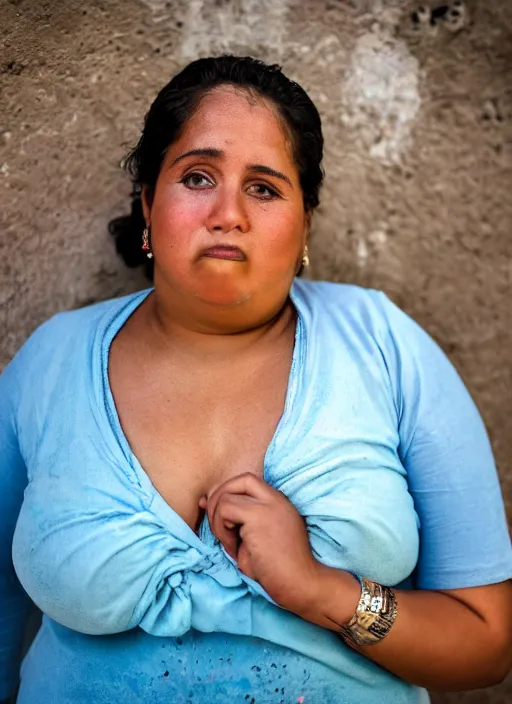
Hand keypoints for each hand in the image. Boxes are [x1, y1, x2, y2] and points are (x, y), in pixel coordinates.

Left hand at [199, 473, 323, 616]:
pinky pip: (225, 512)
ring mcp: (267, 505)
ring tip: (231, 544)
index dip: (228, 491)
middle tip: (217, 526)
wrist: (300, 583)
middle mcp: (275, 498)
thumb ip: (237, 520)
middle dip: (219, 498)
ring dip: (218, 522)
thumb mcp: (256, 538)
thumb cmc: (278, 569)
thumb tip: (205, 502)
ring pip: (225, 497)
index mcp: (278, 502)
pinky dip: (221, 531)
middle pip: (239, 480)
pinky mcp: (258, 517)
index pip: (248, 481)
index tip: (215, 510)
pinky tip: (234, 549)